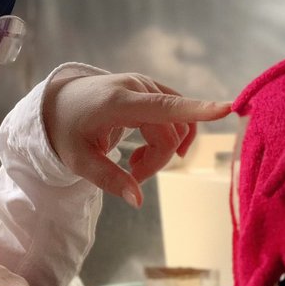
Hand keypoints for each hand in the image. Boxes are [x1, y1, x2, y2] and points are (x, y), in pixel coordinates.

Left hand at [42, 72, 230, 207]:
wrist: (58, 103)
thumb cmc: (66, 132)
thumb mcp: (79, 161)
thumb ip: (110, 180)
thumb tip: (138, 201)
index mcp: (117, 103)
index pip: (163, 107)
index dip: (197, 110)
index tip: (227, 108)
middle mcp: (135, 87)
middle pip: (170, 133)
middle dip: (157, 161)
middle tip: (132, 174)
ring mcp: (145, 84)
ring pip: (177, 125)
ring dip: (163, 150)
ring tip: (134, 161)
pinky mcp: (151, 87)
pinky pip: (175, 114)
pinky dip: (166, 136)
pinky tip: (145, 147)